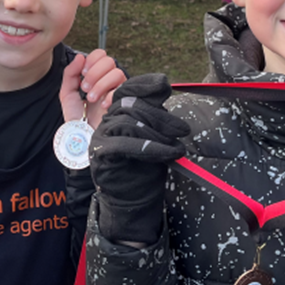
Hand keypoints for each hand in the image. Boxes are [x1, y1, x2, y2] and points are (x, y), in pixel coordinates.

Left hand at [60, 50, 126, 128]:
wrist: (83, 136)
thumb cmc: (77, 117)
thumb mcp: (67, 93)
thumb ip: (70, 73)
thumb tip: (80, 57)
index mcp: (96, 76)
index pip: (101, 55)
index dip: (92, 59)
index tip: (82, 73)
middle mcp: (109, 80)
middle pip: (109, 61)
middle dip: (94, 73)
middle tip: (85, 88)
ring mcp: (118, 90)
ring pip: (117, 72)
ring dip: (101, 84)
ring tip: (91, 99)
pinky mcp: (125, 100)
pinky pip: (123, 88)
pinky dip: (110, 95)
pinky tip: (103, 105)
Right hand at [89, 74, 190, 245]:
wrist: (133, 201)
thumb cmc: (145, 167)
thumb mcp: (155, 136)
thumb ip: (155, 114)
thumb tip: (164, 86)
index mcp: (117, 114)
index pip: (126, 90)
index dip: (144, 84)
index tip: (163, 84)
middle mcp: (105, 122)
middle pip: (132, 106)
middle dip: (161, 117)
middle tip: (182, 130)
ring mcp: (101, 137)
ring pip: (129, 122)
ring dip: (158, 134)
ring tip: (176, 147)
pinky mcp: (101, 154)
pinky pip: (125, 144)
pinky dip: (151, 148)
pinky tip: (169, 153)